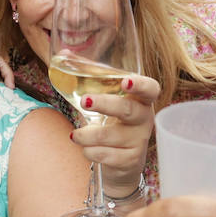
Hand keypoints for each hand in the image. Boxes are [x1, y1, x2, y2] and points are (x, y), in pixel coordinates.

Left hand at [73, 74, 158, 194]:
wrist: (121, 164)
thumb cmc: (112, 124)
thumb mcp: (104, 102)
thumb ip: (89, 78)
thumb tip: (64, 53)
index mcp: (141, 101)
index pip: (151, 89)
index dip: (141, 85)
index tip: (126, 81)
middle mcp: (144, 119)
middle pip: (128, 109)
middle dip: (104, 104)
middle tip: (84, 102)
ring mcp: (139, 141)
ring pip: (109, 135)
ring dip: (86, 135)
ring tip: (74, 135)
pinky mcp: (130, 160)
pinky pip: (105, 154)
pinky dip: (89, 151)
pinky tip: (87, 149)